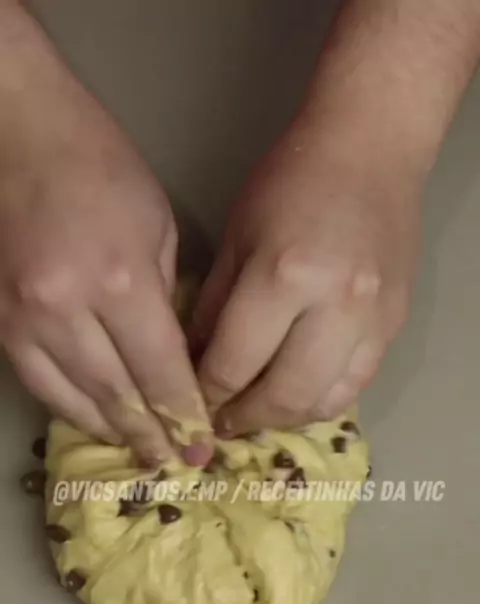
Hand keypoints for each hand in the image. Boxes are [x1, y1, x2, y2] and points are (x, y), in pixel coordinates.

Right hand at [0, 17, 210, 465]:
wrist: (16, 132)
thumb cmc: (98, 165)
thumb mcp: (156, 226)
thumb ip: (165, 298)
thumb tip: (171, 354)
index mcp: (120, 281)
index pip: (158, 371)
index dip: (181, 415)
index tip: (200, 446)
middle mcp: (67, 310)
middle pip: (116, 394)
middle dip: (150, 435)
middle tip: (174, 464)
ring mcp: (23, 318)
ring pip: (71, 398)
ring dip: (110, 431)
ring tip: (139, 453)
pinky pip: (36, 382)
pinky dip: (68, 407)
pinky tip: (93, 421)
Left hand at [190, 117, 422, 433]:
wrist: (371, 151)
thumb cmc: (291, 182)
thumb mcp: (236, 239)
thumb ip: (213, 309)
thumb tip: (192, 367)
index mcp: (285, 276)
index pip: (234, 363)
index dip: (206, 394)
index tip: (190, 404)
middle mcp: (336, 307)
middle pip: (284, 396)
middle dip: (244, 418)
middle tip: (221, 421)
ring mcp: (373, 321)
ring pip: (324, 402)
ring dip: (284, 418)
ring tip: (257, 412)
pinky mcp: (395, 326)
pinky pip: (356, 386)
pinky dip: (320, 401)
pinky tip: (295, 394)